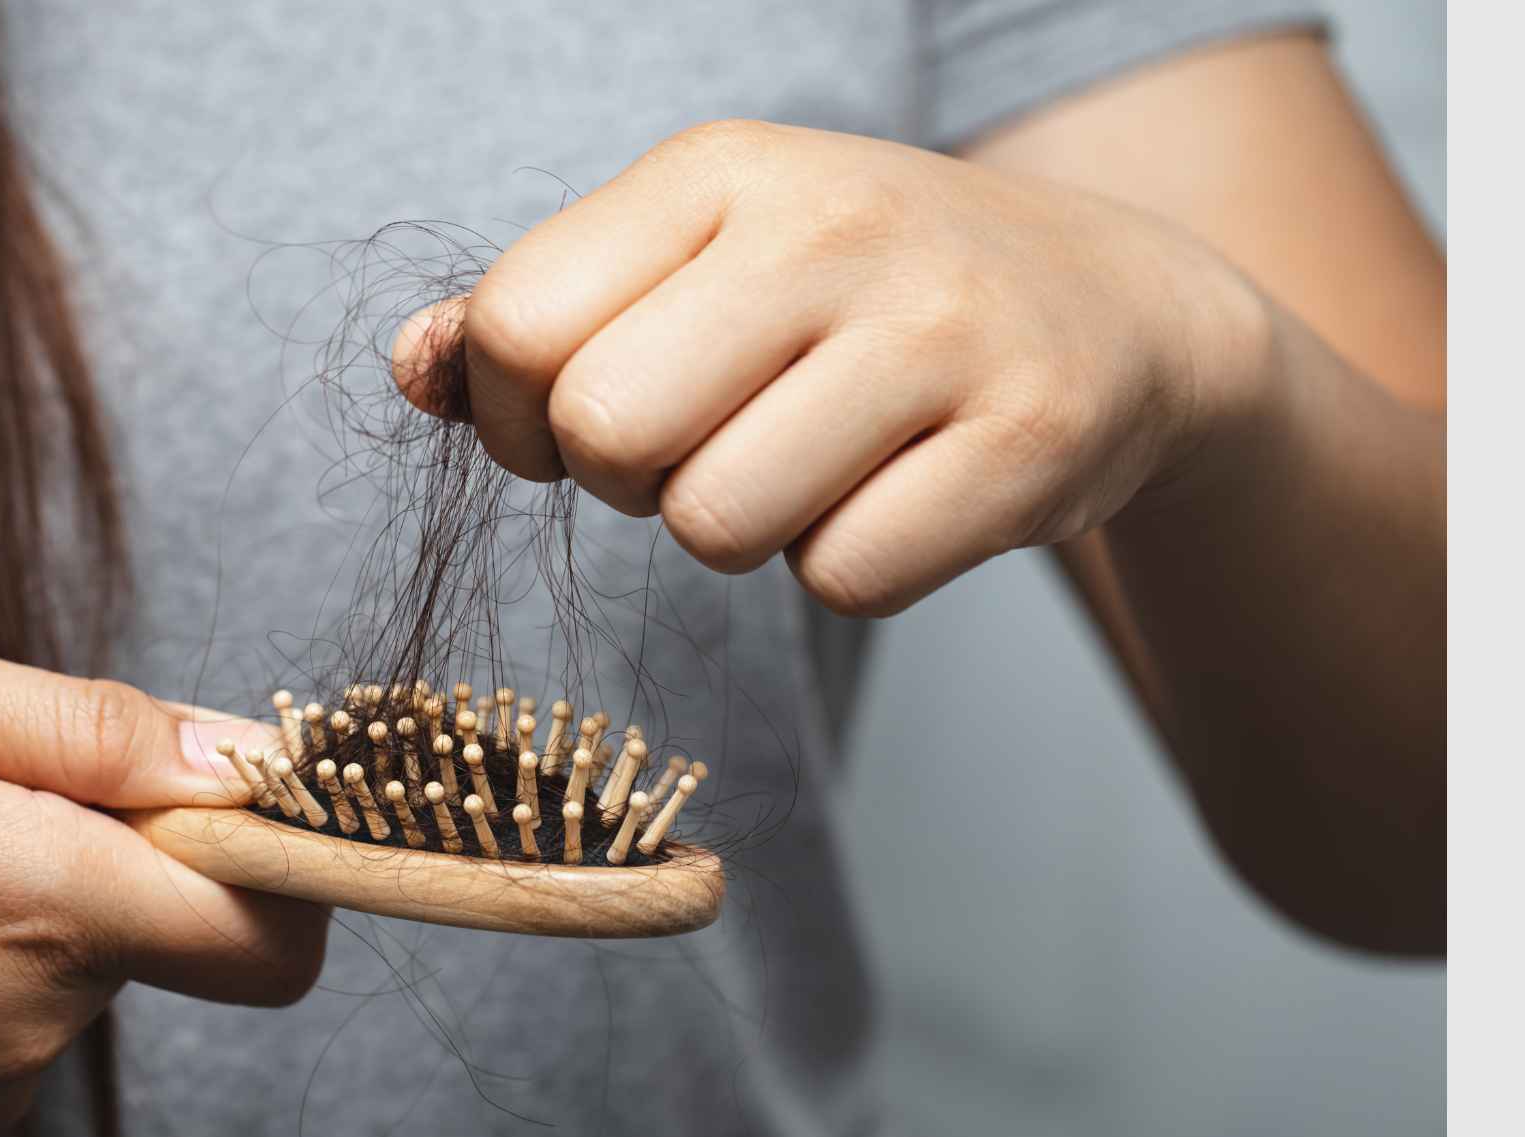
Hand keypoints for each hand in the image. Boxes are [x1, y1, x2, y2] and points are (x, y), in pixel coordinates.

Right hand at [0, 625, 323, 1136]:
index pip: (268, 931)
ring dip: (37, 899)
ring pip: (88, 969)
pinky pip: (20, 1019)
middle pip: (172, 931)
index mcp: (35, 899)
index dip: (288, 859)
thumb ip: (87, 725)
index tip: (238, 796)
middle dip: (119, 848)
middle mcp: (27, 1020)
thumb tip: (241, 755)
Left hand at [395, 120, 1272, 613]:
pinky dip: (852, 567)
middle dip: (628, 481)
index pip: (518, 324)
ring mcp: (941, 328)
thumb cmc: (857, 293)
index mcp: (719, 170)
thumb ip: (539, 312)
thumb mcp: (697, 256)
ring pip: (717, 526)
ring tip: (810, 461)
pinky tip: (900, 492)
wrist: (1113, 306)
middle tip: (703, 449)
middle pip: (605, 434)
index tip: (579, 423)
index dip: (518, 417)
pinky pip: (846, 579)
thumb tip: (411, 371)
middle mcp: (831, 225)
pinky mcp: (1029, 437)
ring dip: (741, 531)